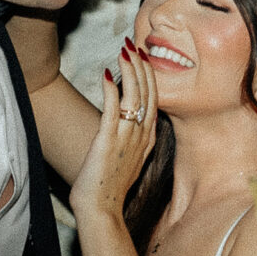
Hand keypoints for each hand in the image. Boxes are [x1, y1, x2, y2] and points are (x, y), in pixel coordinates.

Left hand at [69, 39, 156, 221]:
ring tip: (124, 50)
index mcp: (147, 139)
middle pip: (148, 94)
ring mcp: (126, 139)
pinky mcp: (108, 142)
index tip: (143, 58)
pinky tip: (106, 73)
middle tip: (134, 45)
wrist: (102, 210)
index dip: (150, 76)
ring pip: (134, 97)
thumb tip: (126, 121)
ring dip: (130, 71)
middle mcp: (141, 136)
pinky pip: (112, 110)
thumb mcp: (128, 160)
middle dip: (142, 66)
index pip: (154, 100)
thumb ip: (131, 139)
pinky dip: (111, 89)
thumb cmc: (109, 187)